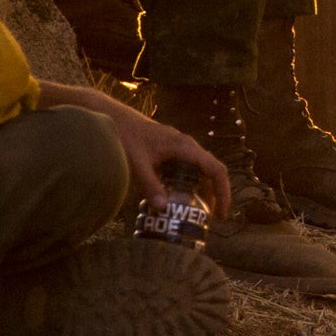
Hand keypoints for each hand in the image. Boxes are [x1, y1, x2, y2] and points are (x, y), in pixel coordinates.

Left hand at [42, 83, 231, 215]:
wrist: (113, 117)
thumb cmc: (126, 136)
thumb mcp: (137, 163)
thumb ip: (150, 185)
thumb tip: (164, 209)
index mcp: (185, 147)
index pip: (216, 169)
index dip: (223, 192)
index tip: (220, 214)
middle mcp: (186, 146)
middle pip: (210, 171)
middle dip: (214, 195)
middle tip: (208, 218)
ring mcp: (178, 147)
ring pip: (198, 170)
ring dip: (201, 190)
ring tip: (193, 211)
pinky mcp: (169, 150)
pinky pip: (186, 168)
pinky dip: (187, 184)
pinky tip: (172, 197)